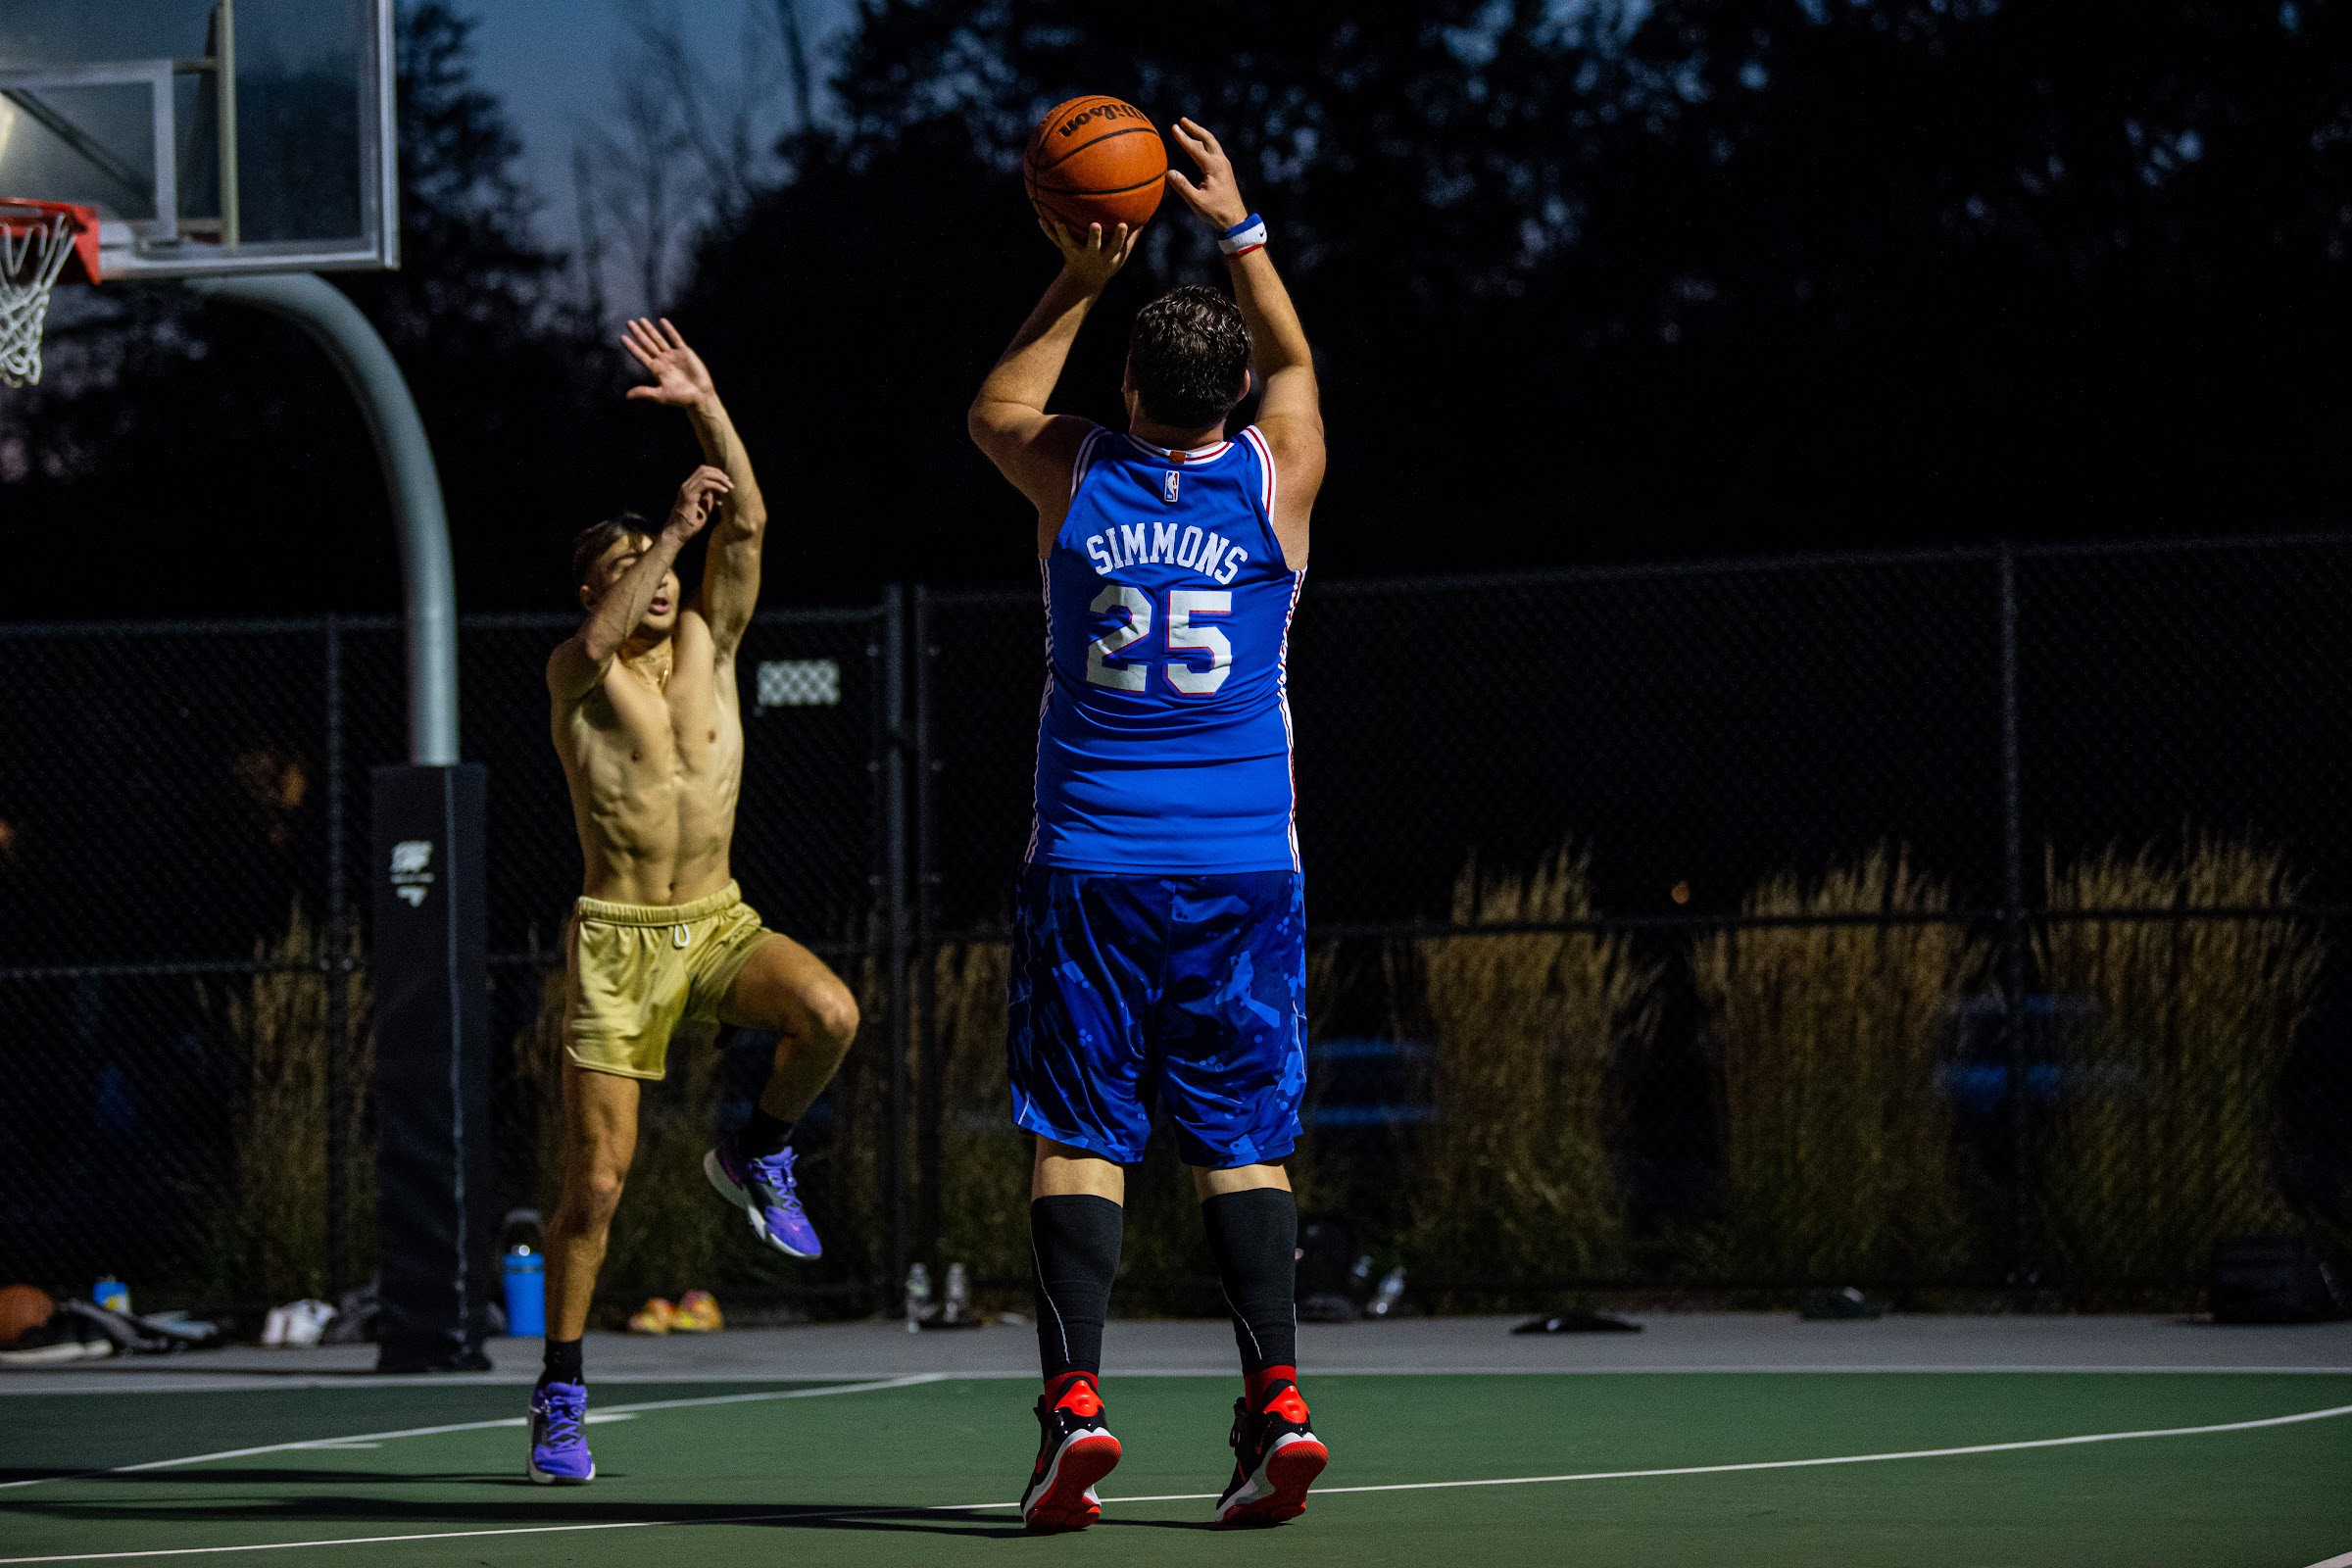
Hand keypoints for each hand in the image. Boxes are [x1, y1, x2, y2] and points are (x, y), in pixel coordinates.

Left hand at [622, 317, 716, 409]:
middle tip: (629, 323)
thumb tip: (627, 396)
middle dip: (638, 334)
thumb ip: (644, 392)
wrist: (700, 396)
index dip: (632, 346)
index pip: (640, 355)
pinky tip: (662, 321)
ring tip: (641, 320)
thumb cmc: (681, 399)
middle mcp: (663, 360)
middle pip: (647, 344)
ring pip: (659, 339)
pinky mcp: (685, 352)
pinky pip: (675, 338)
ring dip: (650, 330)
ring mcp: (673, 355)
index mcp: (656, 370)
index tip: (622, 337)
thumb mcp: (661, 396)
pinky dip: (669, 330)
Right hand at [665, 464, 732, 540]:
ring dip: (719, 478)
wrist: (677, 533)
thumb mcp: (704, 507)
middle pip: (703, 469)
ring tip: (729, 487)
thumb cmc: (691, 523)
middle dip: (719, 473)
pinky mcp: (689, 496)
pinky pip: (704, 484)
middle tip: (730, 483)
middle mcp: (686, 486)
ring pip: (704, 473)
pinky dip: (716, 485)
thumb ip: (710, 497)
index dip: (716, 473)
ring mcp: (686, 489)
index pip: (702, 471)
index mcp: (689, 487)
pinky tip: (724, 491)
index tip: (726, 482)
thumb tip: (718, 491)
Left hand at [1041, 217, 1136, 290]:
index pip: (1116, 246)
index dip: (1120, 236)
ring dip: (1064, 233)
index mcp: (1107, 256)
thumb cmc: (1107, 262)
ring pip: (1070, 243)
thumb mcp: (1122, 254)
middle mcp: (1092, 255)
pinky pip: (1055, 241)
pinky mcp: (1066, 251)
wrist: (1085, 281)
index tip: (1123, 224)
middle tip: (1095, 225)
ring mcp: (1077, 253)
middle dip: (1094, 236)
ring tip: (1058, 221)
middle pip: (1093, 246)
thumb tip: (1145, 215)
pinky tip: (1040, 219)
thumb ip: (1133, 236)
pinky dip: (1048, 231)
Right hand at [1165, 118, 1250, 232]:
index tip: (1173, 128)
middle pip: (1207, 139)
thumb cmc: (1216, 212)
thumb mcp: (1197, 202)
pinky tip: (1199, 144)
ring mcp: (1224, 165)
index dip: (1183, 138)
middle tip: (1182, 121)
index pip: (1195, 148)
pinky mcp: (1225, 170)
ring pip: (1212, 143)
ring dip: (1200, 134)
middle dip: (1194, 128)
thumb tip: (1169, 173)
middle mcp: (1221, 162)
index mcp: (1214, 167)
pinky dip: (1205, 143)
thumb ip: (1183, 186)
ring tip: (1188, 127)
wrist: (1236, 219)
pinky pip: (1214, 150)